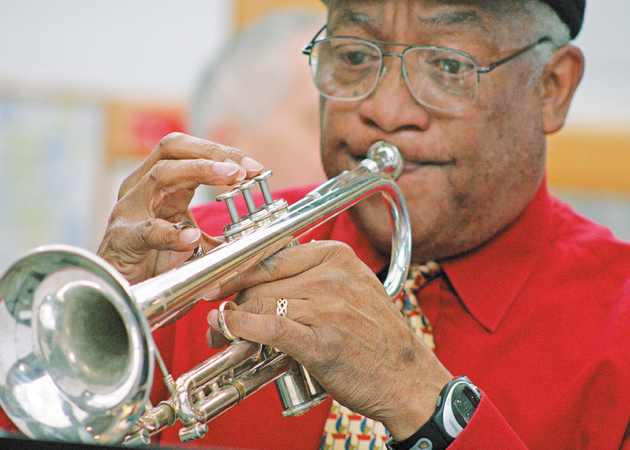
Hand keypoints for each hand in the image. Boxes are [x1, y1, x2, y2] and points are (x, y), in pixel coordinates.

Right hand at [97, 132, 262, 283]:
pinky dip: (171, 233)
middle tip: (246, 169)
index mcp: (162, 184)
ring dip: (199, 171)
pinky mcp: (123, 238)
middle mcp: (142, 187)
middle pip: (174, 147)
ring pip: (161, 174)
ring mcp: (130, 209)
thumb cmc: (154, 265)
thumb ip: (219, 235)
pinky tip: (192, 237)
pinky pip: (147, 230)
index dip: (224, 153)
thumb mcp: (194, 242)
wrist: (121, 296)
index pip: (191, 151)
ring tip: (231, 179)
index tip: (256, 168)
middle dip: (214, 152)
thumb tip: (259, 236)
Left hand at [205, 240, 451, 439]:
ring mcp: (327, 307)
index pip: (271, 256)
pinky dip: (240, 329)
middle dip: (233, 299)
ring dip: (234, 319)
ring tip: (222, 332)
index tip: (218, 281)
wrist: (406, 378)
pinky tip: (228, 330)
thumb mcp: (350, 289)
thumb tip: (259, 279)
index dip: (238, 270)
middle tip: (219, 315)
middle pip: (261, 281)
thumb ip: (309, 277)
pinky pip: (267, 327)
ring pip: (260, 304)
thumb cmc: (374, 336)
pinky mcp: (320, 341)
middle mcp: (331, 276)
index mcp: (336, 257)